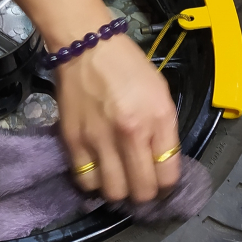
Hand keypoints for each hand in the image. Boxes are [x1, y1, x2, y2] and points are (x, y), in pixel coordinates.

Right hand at [55, 34, 180, 203]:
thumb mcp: (160, 94)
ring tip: (118, 178)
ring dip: (118, 190)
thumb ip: (163, 131)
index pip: (168, 177)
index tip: (160, 181)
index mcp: (157, 119)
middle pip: (141, 192)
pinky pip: (85, 181)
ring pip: (112, 193)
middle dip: (144, 193)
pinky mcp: (73, 142)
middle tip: (139, 182)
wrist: (86, 47)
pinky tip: (97, 170)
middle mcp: (130, 134)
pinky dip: (93, 182)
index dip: (166, 186)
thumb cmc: (128, 66)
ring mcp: (99, 140)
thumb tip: (161, 164)